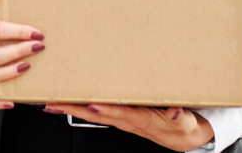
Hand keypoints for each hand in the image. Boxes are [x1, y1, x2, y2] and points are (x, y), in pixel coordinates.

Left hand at [45, 103, 213, 151]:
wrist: (183, 137)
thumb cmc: (182, 127)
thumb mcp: (187, 123)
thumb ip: (181, 117)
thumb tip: (176, 112)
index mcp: (142, 120)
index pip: (120, 114)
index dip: (106, 110)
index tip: (90, 105)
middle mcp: (128, 121)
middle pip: (98, 115)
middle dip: (76, 109)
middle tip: (56, 103)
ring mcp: (123, 120)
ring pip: (94, 115)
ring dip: (74, 109)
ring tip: (55, 103)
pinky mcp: (122, 117)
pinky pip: (98, 113)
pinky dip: (83, 108)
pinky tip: (71, 104)